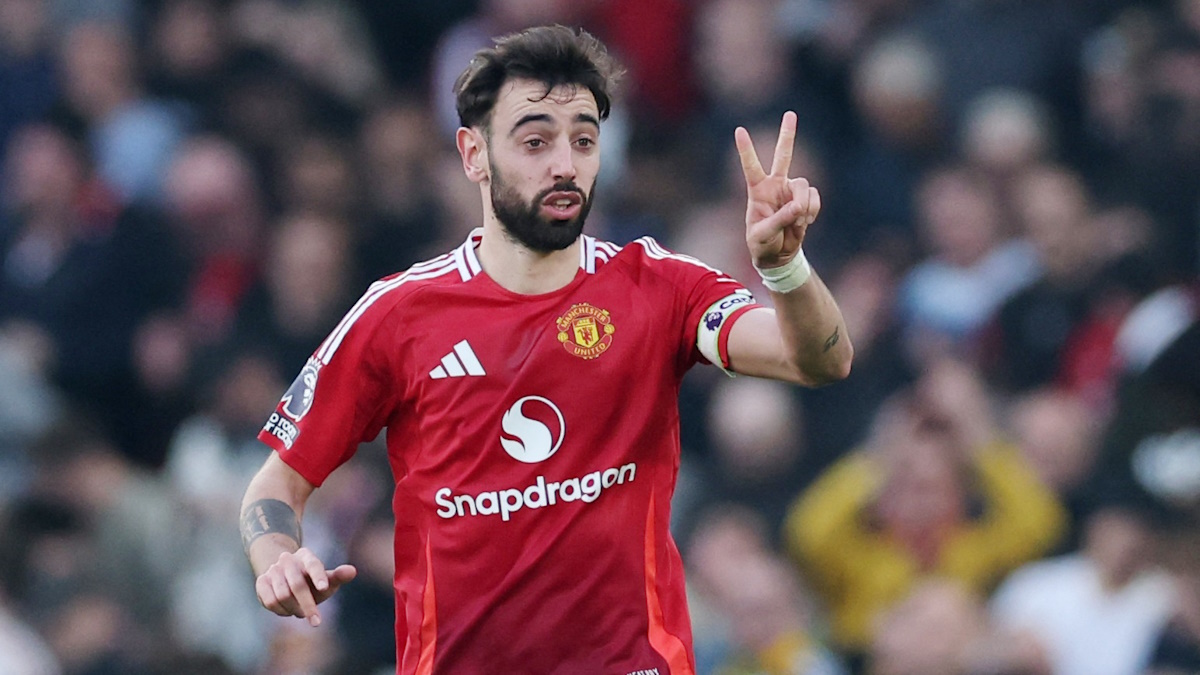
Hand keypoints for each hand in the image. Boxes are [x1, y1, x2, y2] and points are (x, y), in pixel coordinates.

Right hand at [254, 547, 356, 626]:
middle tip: (317, 622)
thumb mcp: (327, 580)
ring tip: (302, 613)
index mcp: (306, 556)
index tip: (325, 588)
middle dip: (308, 606)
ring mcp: (273, 569)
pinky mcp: (261, 581)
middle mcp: (288, 560)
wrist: (286, 579)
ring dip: (294, 609)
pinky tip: (288, 611)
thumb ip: (339, 577)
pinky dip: (281, 610)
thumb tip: (353, 571)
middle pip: (297, 585)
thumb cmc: (312, 583)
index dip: (318, 576)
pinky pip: (270, 601)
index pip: (313, 565)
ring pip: (283, 595)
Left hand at [735, 111, 820, 268]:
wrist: (778, 255)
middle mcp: (775, 186)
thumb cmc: (761, 245)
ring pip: (804, 185)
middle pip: (783, 155)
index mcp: (757, 191)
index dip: (746, 150)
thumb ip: (779, 220)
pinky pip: (815, 197)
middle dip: (787, 135)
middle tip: (790, 114)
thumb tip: (798, 207)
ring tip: (797, 222)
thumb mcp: (763, 235)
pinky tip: (804, 222)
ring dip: (803, 205)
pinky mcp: (805, 200)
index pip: (751, 166)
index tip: (739, 130)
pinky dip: (812, 210)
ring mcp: (791, 191)